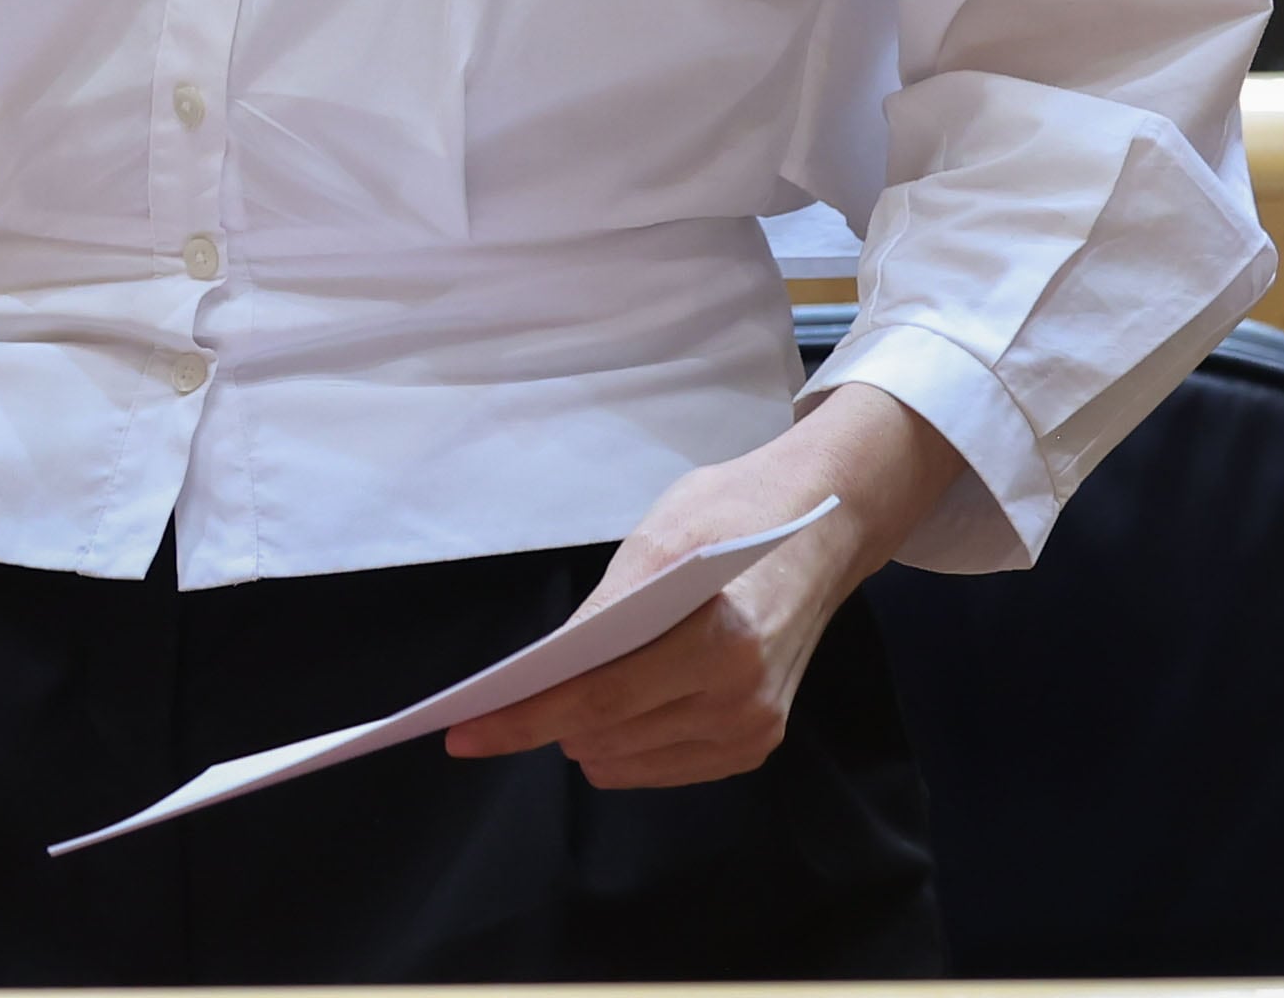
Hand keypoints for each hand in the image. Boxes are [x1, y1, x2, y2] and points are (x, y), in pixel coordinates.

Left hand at [442, 382, 957, 790]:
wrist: (821, 527)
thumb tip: (544, 671)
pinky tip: (623, 706)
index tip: (462, 735)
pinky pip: (663, 767)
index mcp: (719, 639)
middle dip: (545, 722)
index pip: (595, 698)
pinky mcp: (757, 745)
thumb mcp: (660, 537)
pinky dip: (627, 744)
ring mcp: (754, 729)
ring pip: (627, 762)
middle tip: (504, 700)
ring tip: (575, 689)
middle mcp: (741, 698)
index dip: (522, 719)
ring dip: (586, 735)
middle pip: (605, 737)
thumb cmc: (733, 516)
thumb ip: (603, 610)